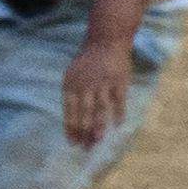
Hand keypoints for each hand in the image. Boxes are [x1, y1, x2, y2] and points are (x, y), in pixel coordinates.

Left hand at [66, 31, 138, 147]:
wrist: (105, 41)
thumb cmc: (87, 62)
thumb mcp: (73, 75)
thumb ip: (74, 95)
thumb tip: (74, 121)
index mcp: (71, 83)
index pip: (69, 109)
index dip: (71, 127)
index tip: (72, 143)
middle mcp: (85, 84)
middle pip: (84, 112)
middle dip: (84, 131)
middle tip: (86, 148)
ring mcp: (102, 83)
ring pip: (100, 109)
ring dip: (99, 126)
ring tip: (98, 140)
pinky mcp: (119, 81)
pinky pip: (118, 101)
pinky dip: (118, 114)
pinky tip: (118, 126)